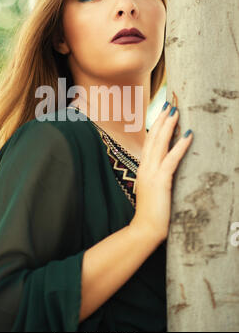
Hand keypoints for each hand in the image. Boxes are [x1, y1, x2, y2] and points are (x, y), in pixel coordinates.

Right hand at [129, 102, 192, 241]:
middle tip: (169, 103)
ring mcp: (151, 173)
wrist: (144, 229)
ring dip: (168, 126)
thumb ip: (156, 177)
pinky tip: (188, 134)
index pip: (150, 142)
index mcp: (144, 168)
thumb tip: (165, 169)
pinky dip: (180, 146)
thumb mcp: (152, 190)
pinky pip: (171, 159)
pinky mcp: (160, 181)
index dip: (156, 126)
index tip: (163, 113)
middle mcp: (145, 167)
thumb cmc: (151, 212)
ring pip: (159, 144)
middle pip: (153, 137)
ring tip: (175, 111)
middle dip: (162, 119)